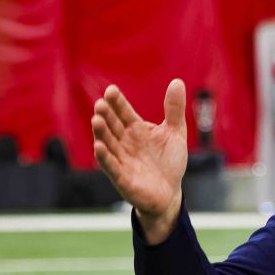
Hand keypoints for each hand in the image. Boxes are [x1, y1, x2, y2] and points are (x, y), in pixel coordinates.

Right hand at [92, 79, 187, 243]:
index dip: (118, 102)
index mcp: (136, 129)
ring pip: (108, 143)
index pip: (124, 112)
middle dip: (106, 115)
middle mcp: (125, 142)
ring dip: (101, 132)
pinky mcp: (121, 177)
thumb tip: (177, 81)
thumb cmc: (169, 162)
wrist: (169, 193)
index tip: (111, 90)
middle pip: (113, 126)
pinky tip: (98, 146)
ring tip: (96, 120)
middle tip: (101, 103)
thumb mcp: (175, 133)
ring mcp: (121, 159)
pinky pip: (111, 166)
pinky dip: (105, 157)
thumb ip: (174, 109)